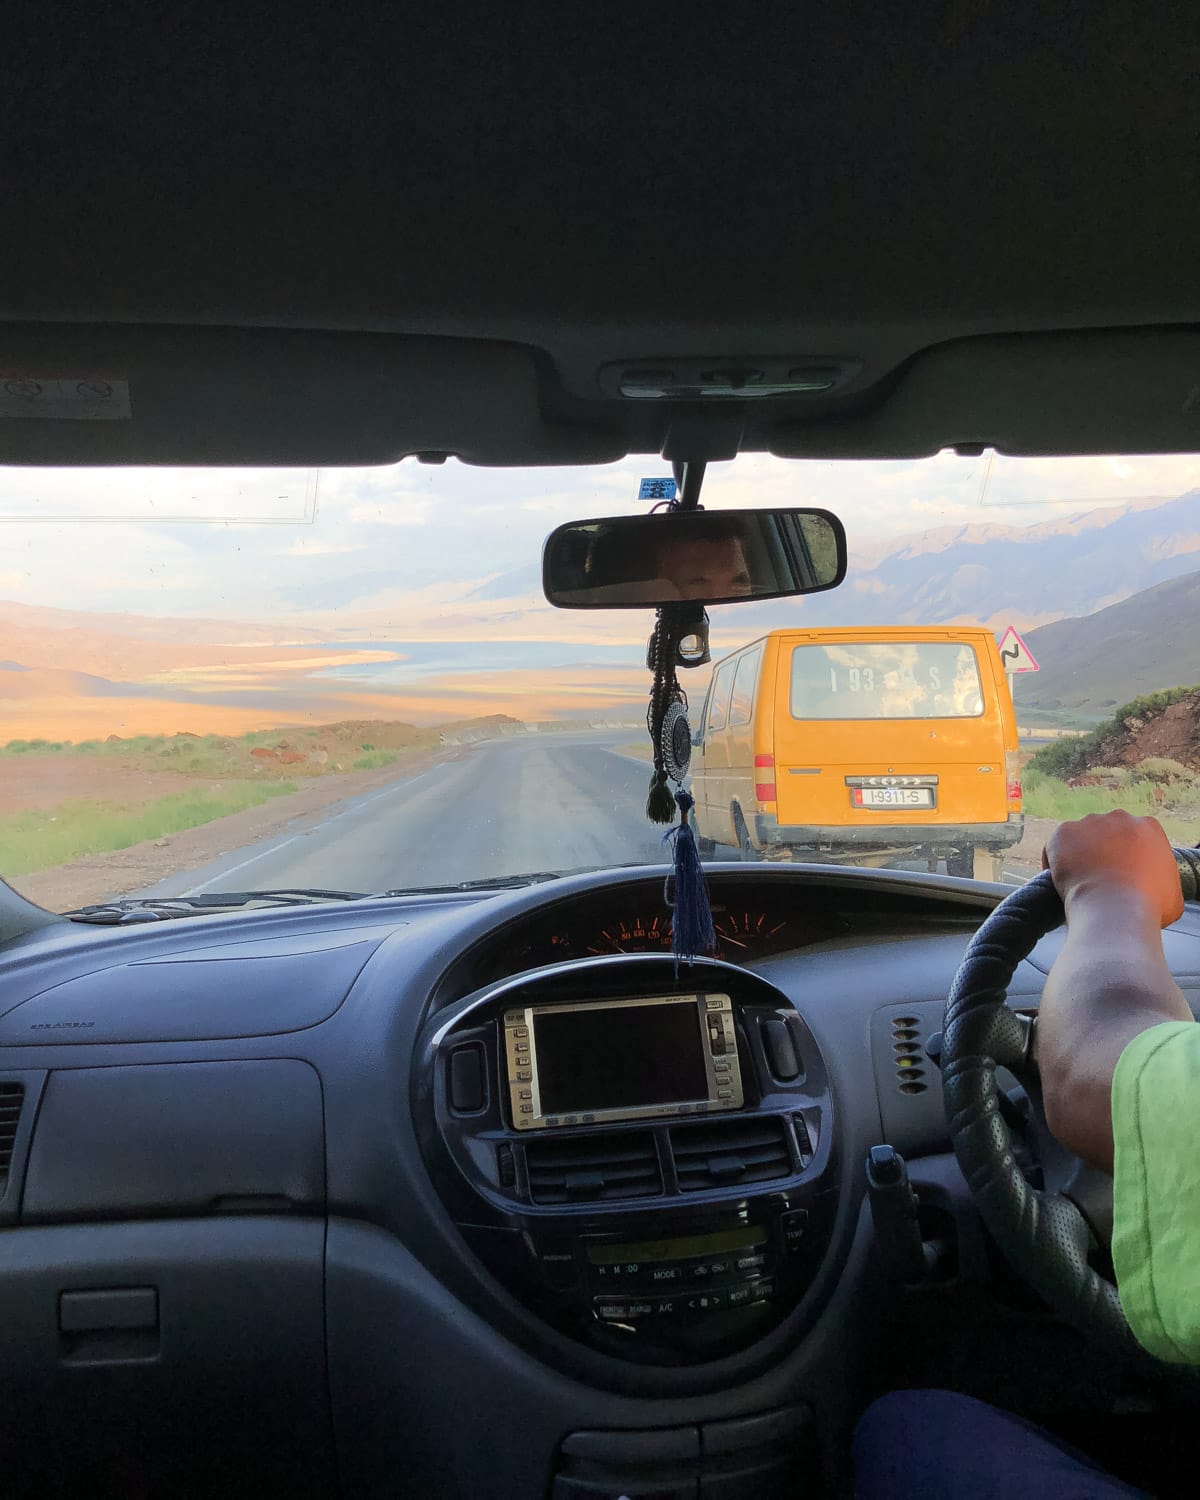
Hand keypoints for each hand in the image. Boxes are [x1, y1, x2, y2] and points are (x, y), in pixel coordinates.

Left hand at [1043, 810, 1183, 927]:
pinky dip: (1054, 862)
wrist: (1116, 907)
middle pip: (1106, 833)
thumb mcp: (1173, 894)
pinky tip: (1061, 881)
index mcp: (1149, 827)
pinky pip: (1055, 846)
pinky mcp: (1064, 831)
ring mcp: (1090, 822)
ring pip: (1080, 838)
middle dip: (1102, 852)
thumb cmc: (1148, 905)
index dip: (1125, 858)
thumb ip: (1162, 882)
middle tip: (1099, 878)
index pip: (1133, 838)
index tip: (1121, 875)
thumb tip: (1154, 890)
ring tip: (1079, 882)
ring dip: (1078, 855)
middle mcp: (1120, 817)